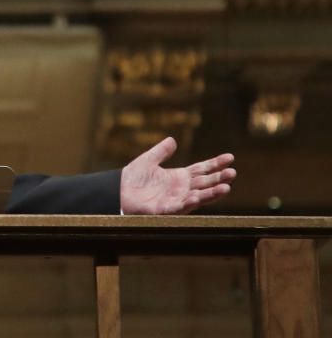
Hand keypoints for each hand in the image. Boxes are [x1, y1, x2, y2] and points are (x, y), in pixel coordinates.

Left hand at [120, 137, 235, 214]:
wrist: (116, 191)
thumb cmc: (132, 178)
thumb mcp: (148, 160)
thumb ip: (161, 152)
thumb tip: (173, 140)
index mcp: (179, 177)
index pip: (202, 169)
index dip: (216, 163)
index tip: (230, 157)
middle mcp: (181, 189)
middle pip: (205, 183)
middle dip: (219, 178)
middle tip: (233, 172)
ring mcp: (175, 200)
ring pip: (198, 197)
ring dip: (212, 194)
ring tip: (226, 187)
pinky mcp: (165, 210)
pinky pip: (179, 207)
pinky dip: (189, 203)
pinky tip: (197, 197)